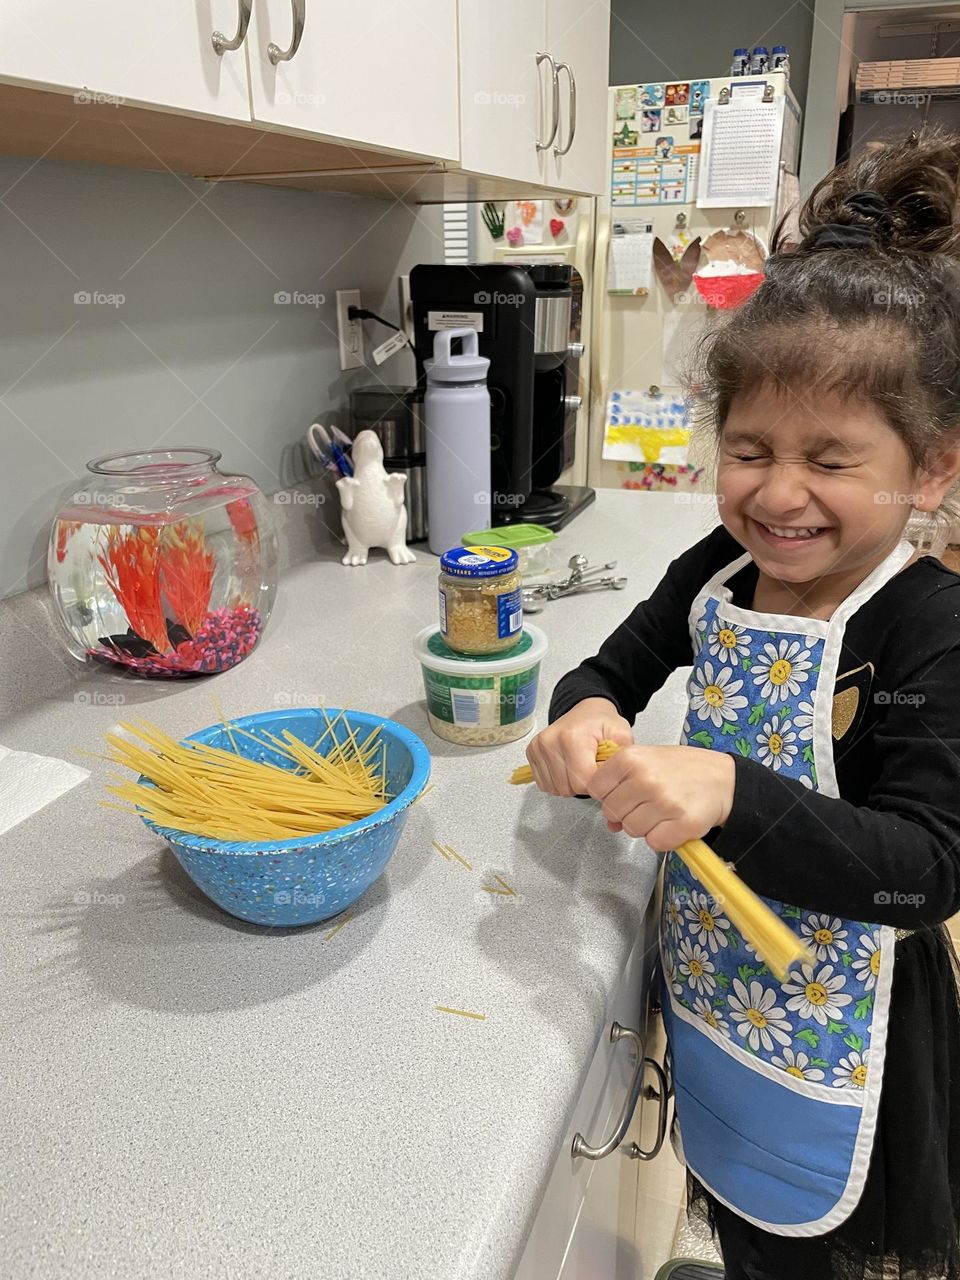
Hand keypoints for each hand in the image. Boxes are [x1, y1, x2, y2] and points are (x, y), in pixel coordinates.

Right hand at [525, 698, 633, 796]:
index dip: (597, 784)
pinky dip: (558, 782)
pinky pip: (544, 784)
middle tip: (591, 768)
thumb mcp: (621, 735)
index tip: (602, 772)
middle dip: (583, 785)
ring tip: (580, 767)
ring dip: (570, 785)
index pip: (582, 781)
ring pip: (555, 789)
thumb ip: (621, 758)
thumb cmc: (602, 724)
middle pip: (567, 787)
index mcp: (572, 737)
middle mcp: (550, 741)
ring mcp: (538, 747)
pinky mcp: (532, 753)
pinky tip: (567, 769)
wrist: (586, 711)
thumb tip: (616, 779)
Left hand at [587, 745, 734, 850]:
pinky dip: (663, 838)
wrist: (724, 779)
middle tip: (647, 805)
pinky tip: (673, 823)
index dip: (607, 796)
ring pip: (632, 829)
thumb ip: (622, 785)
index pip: (596, 788)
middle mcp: (645, 779)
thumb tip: (610, 822)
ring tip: (663, 812)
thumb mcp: (648, 762)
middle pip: (612, 812)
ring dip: (645, 826)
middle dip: (626, 813)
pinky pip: (655, 842)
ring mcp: (664, 802)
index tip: (621, 795)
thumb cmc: (684, 769)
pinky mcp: (683, 823)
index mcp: (631, 758)